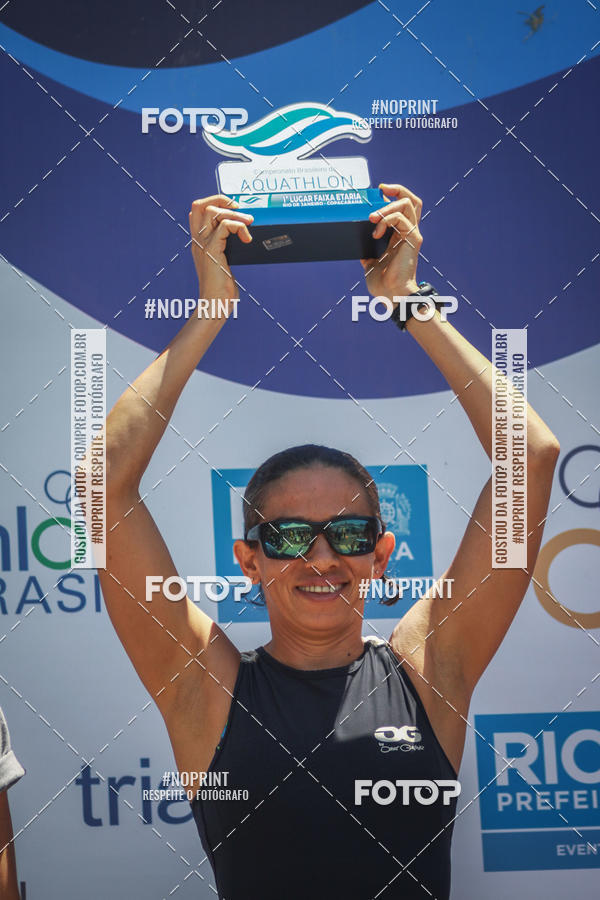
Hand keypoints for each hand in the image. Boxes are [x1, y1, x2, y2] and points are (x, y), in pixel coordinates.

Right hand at [189, 195, 252, 301]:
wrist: (216, 305)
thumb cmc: (222, 289)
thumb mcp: (224, 263)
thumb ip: (227, 249)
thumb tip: (245, 237)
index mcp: (199, 242)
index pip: (196, 211)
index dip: (214, 202)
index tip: (233, 210)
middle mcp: (197, 240)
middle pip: (199, 204)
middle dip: (221, 199)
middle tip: (239, 209)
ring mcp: (203, 245)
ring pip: (212, 211)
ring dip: (234, 213)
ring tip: (249, 223)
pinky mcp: (212, 251)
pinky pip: (225, 226)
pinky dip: (239, 227)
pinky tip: (247, 238)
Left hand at [360, 184, 422, 301]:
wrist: (391, 295)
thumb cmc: (382, 282)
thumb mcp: (369, 262)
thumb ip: (366, 250)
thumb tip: (354, 244)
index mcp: (400, 235)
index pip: (402, 207)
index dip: (391, 196)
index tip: (376, 194)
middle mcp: (408, 231)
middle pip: (412, 200)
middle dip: (397, 189)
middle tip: (381, 189)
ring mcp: (411, 234)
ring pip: (408, 204)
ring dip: (387, 206)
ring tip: (373, 217)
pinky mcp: (412, 239)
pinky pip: (401, 219)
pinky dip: (387, 220)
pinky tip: (376, 231)